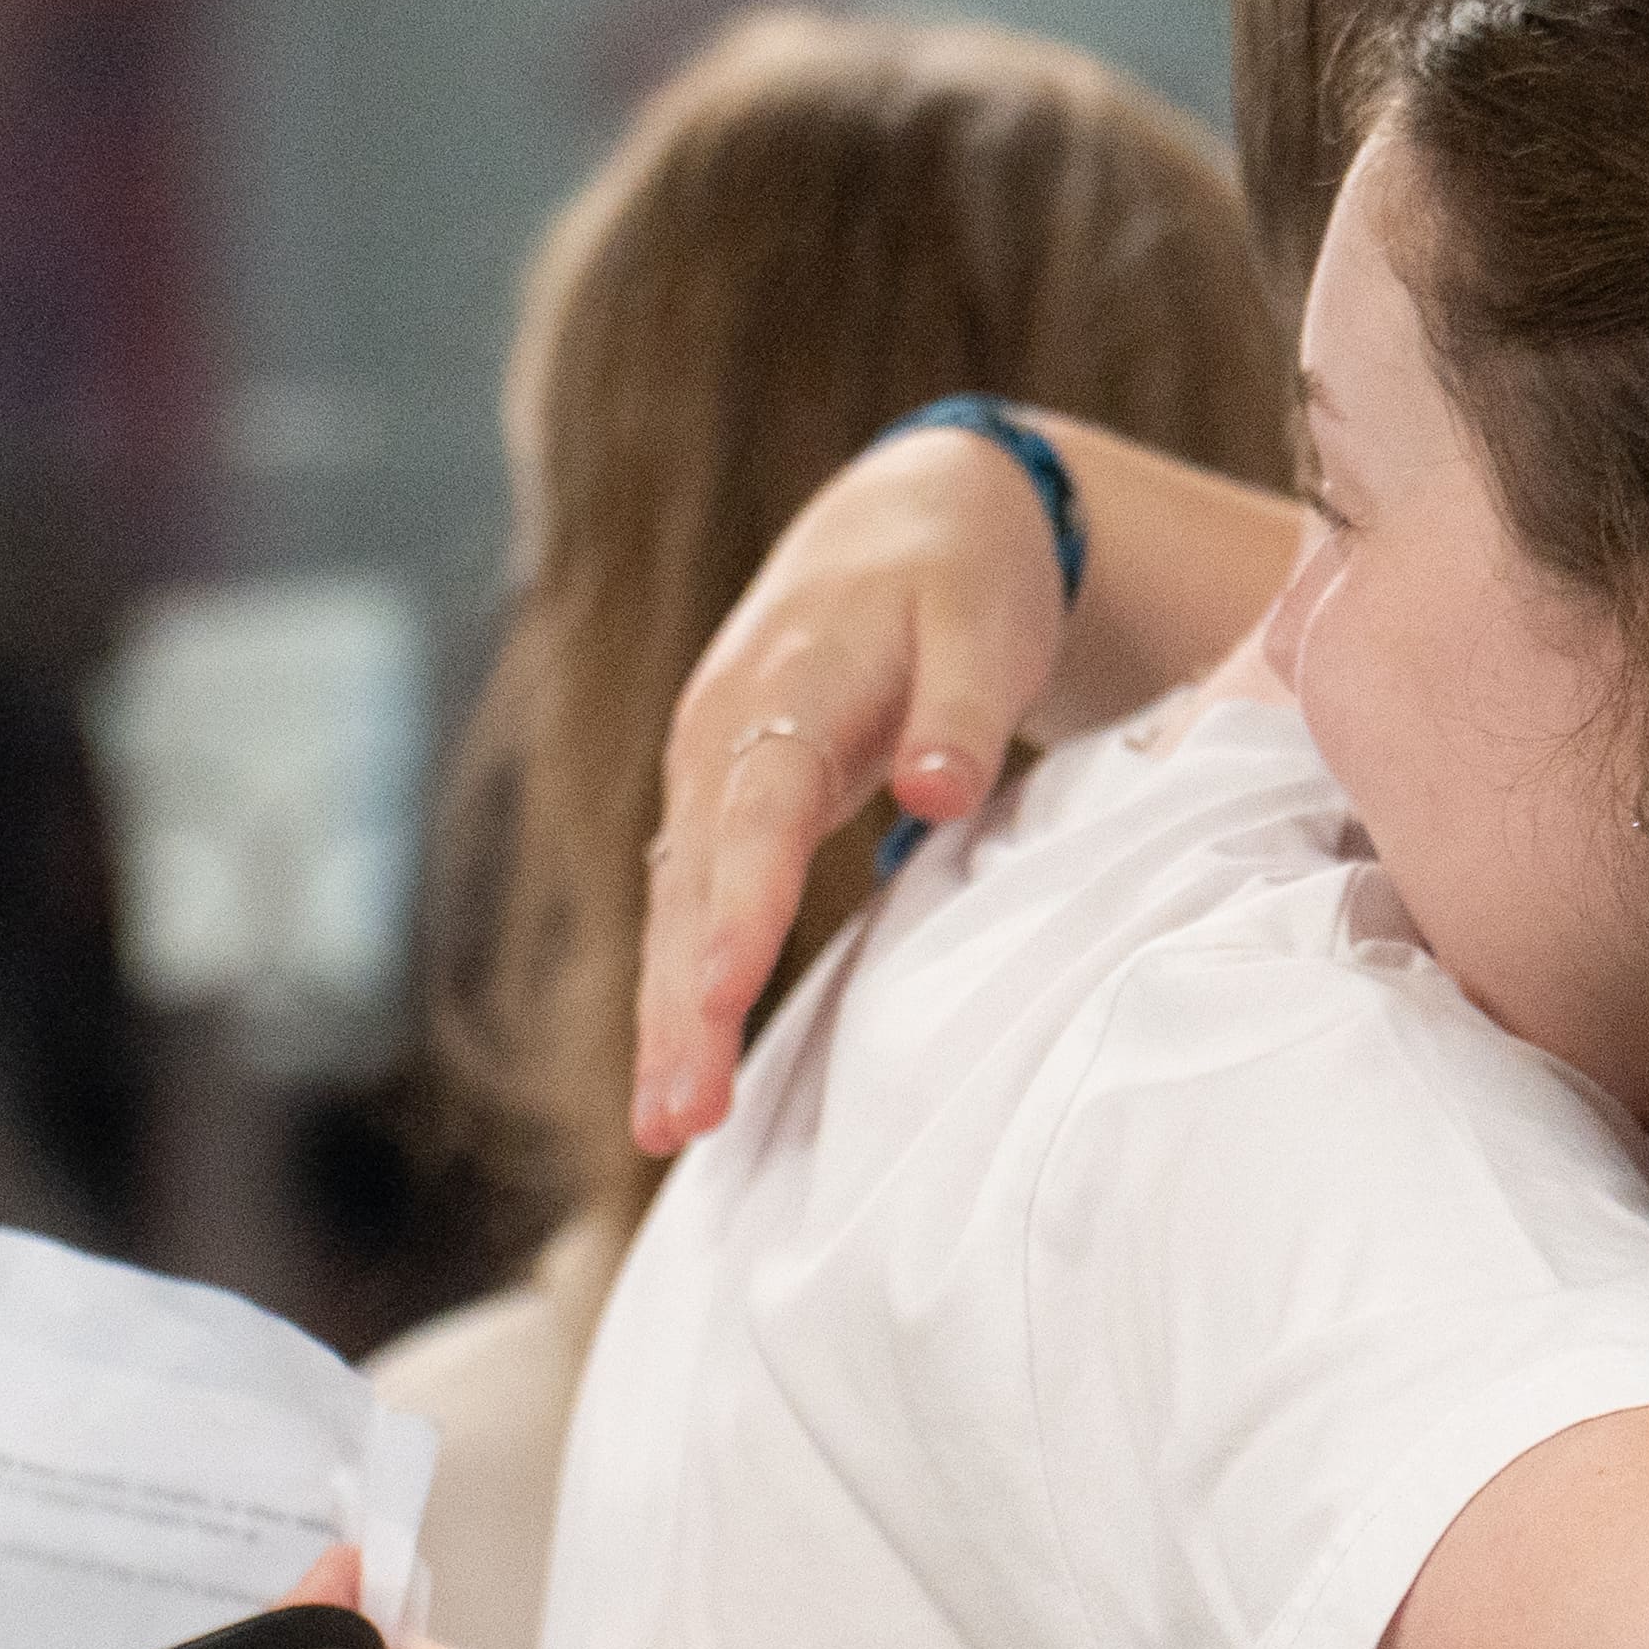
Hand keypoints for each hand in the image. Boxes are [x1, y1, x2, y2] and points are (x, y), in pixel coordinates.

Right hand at [629, 428, 1069, 1152]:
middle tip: (674, 1117)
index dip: (739, 905)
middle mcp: (721, 741)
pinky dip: (683, 994)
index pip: (755, 811)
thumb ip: (961, 710)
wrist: (903, 521)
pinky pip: (692, 913)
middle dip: (680, 1005)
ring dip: (668, 1020)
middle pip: (693, 886)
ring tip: (666, 1127)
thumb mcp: (982, 623)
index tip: (724, 990)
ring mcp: (710, 779)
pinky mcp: (722, 812)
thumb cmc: (956, 577)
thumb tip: (943, 792)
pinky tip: (680, 1080)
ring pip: (677, 912)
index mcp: (781, 688)